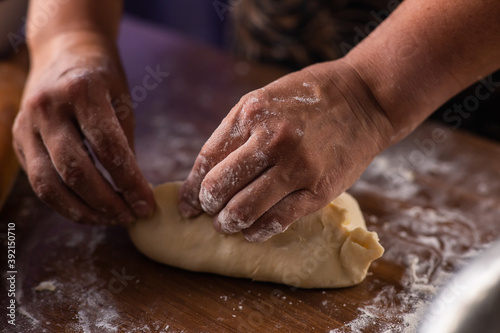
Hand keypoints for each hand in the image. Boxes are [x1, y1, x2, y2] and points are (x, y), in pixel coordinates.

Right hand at [13, 31, 154, 224]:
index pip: (108, 148)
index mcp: (81, 92)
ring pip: (49, 183)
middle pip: (75, 171)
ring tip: (112, 219)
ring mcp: (26, 124)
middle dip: (107, 202)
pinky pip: (39, 181)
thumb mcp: (122, 102)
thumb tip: (134, 193)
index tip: (147, 204)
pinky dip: (64, 203)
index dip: (130, 182)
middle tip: (131, 216)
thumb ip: (124, 145)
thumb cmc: (102, 78)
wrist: (63, 49)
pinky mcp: (17, 139)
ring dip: (83, 210)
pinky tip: (89, 210)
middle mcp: (48, 108)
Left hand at [179, 60, 392, 241]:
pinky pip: (277, 220)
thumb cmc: (308, 98)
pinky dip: (257, 231)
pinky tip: (252, 231)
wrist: (364, 99)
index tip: (187, 204)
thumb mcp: (264, 100)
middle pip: (220, 188)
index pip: (207, 160)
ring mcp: (297, 167)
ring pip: (244, 210)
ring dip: (228, 223)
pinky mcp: (319, 190)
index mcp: (252, 113)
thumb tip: (207, 175)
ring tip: (227, 224)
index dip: (192, 189)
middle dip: (208, 207)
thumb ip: (236, 133)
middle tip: (211, 212)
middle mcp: (272, 140)